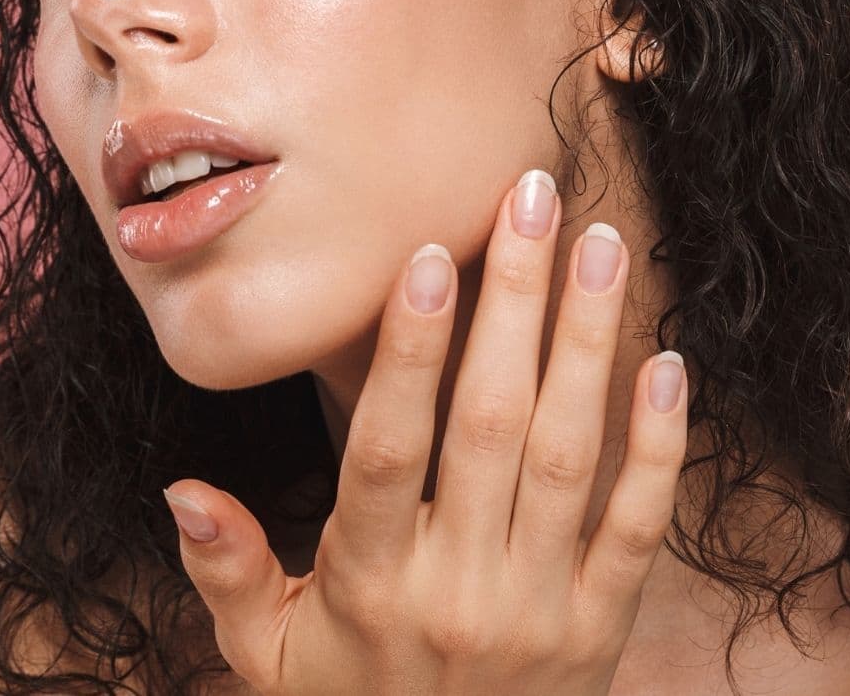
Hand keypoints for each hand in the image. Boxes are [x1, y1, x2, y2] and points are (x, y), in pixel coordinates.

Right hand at [161, 167, 691, 695]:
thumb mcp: (264, 656)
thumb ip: (226, 570)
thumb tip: (182, 489)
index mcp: (369, 583)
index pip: (389, 450)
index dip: (408, 352)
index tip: (430, 257)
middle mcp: (458, 588)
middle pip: (492, 424)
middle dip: (516, 301)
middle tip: (535, 200)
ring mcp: (539, 609)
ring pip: (572, 456)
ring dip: (589, 342)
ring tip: (603, 245)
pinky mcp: (601, 629)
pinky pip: (638, 527)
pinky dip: (658, 445)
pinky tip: (667, 361)